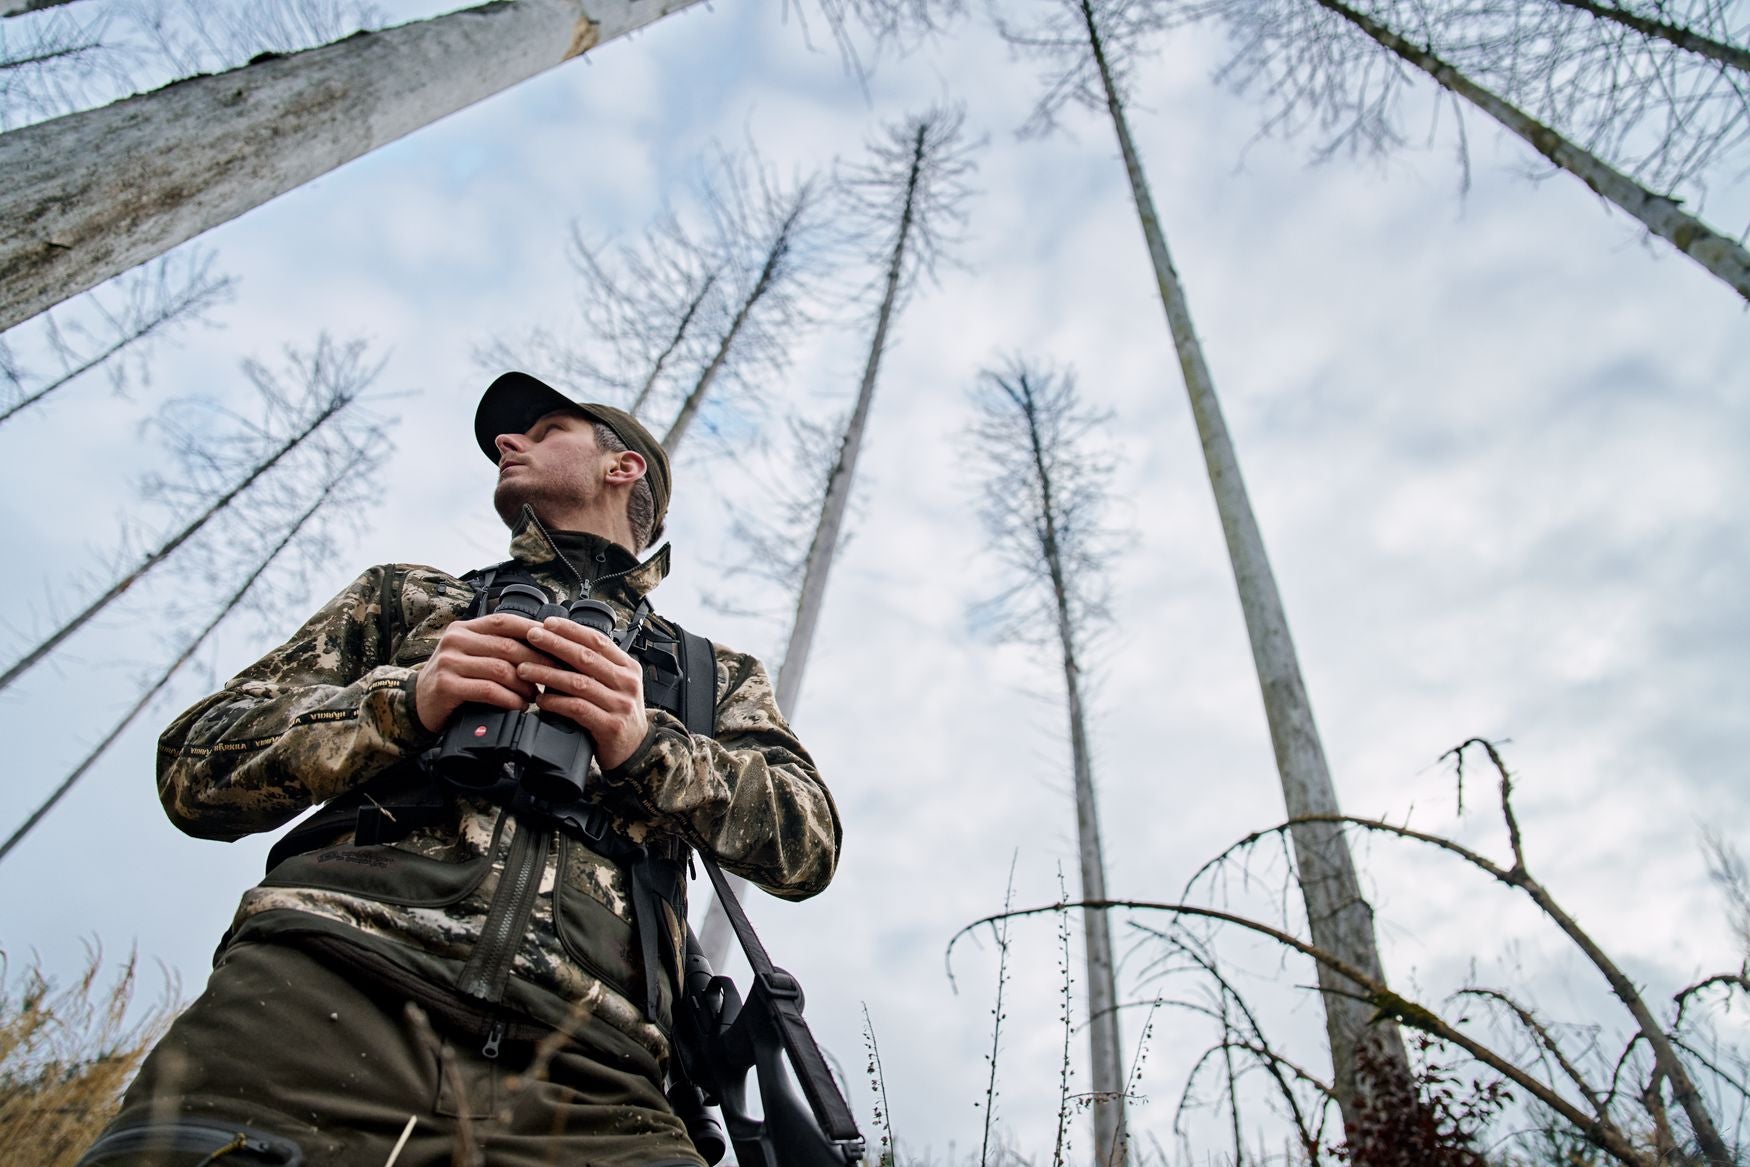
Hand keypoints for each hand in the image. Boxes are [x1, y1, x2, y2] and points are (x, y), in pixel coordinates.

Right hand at [414, 612, 549, 732]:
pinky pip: (488, 689)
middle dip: (536, 663)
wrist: (416, 704)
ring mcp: (449, 661)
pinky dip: (509, 699)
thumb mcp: (471, 655)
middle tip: (552, 677)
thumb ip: (496, 647)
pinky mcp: (446, 685)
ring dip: (524, 685)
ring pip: (500, 669)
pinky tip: (518, 706)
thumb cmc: (452, 679)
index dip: (533, 631)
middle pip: (508, 646)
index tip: (556, 644)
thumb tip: (542, 645)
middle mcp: (456, 640)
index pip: (505, 621)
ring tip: (535, 696)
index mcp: (465, 628)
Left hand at [518, 617, 649, 770]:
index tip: (548, 623)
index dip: (571, 630)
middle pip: (586, 657)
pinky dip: (556, 702)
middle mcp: (627, 682)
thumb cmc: (618, 714)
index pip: (598, 641)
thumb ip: (597, 667)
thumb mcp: (615, 685)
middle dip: (555, 644)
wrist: (636, 750)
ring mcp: (621, 704)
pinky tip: (541, 700)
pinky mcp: (611, 726)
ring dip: (547, 674)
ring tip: (525, 669)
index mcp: (628, 667)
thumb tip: (559, 644)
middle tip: (532, 636)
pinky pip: (578, 709)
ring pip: (578, 682)